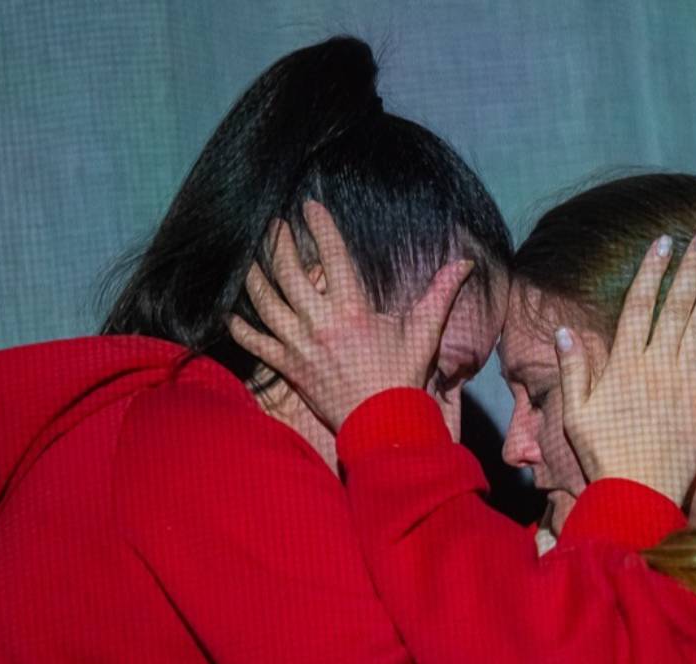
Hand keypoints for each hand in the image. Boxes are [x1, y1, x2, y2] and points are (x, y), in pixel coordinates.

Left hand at [229, 201, 474, 430]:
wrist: (383, 425)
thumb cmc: (403, 378)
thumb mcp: (424, 332)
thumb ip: (441, 294)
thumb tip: (464, 263)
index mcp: (352, 309)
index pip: (332, 255)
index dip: (319, 226)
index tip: (309, 206)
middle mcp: (319, 323)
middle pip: (288, 272)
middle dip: (278, 243)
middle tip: (274, 226)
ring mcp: (299, 346)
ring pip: (265, 302)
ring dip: (254, 276)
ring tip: (250, 258)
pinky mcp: (289, 368)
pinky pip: (256, 344)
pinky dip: (241, 328)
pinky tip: (232, 313)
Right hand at [554, 232, 695, 505]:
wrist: (636, 495)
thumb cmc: (603, 457)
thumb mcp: (576, 414)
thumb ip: (573, 371)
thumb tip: (564, 331)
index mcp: (622, 365)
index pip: (638, 306)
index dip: (651, 272)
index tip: (661, 244)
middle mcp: (656, 366)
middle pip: (675, 306)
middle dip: (689, 268)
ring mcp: (685, 383)